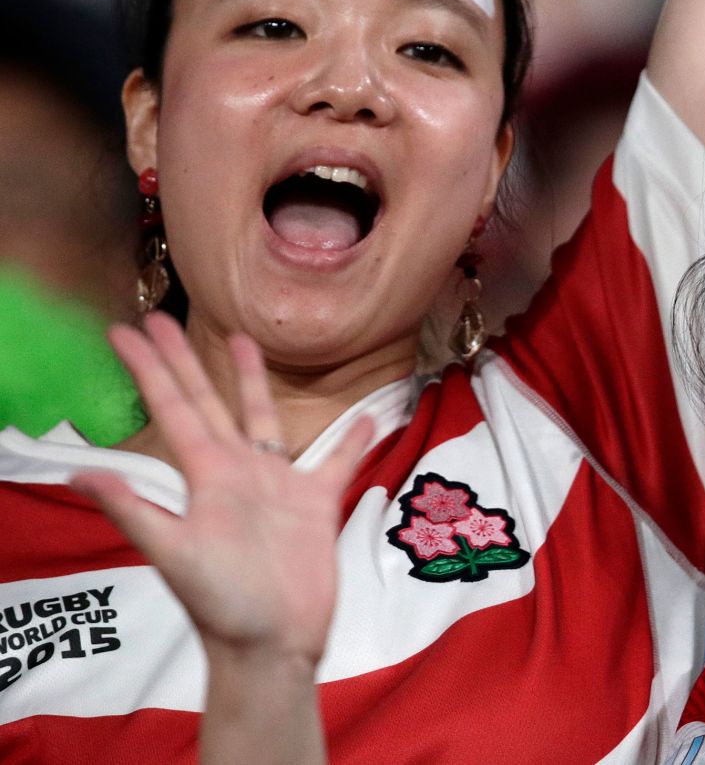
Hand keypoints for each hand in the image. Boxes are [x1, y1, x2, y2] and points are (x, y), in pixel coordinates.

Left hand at [72, 312, 371, 667]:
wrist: (273, 643)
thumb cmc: (224, 603)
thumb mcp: (174, 555)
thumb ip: (135, 509)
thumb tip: (82, 469)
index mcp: (206, 477)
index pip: (175, 409)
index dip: (152, 371)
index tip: (128, 331)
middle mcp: (237, 471)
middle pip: (209, 402)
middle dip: (186, 361)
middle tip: (163, 315)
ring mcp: (277, 486)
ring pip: (263, 419)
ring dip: (252, 381)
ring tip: (244, 339)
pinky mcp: (316, 504)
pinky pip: (337, 462)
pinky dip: (352, 440)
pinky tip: (367, 417)